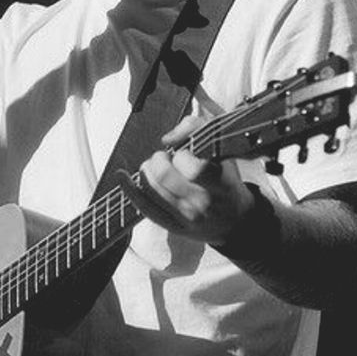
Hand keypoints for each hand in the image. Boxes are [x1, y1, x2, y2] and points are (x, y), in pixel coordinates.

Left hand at [134, 115, 255, 244]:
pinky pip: (145, 207)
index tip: (185, 154)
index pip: (194, 169)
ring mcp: (186, 218)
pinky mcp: (172, 227)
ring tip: (154, 167)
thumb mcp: (223, 150)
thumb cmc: (226, 180)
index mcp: (219, 184)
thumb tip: (166, 139)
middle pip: (164, 177)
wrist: (235, 221)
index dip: (183, 156)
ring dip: (146, 170)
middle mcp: (202, 203)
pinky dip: (129, 189)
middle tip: (164, 157)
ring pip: (151, 190)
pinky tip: (122, 176)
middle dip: (158, 159)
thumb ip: (196, 128)